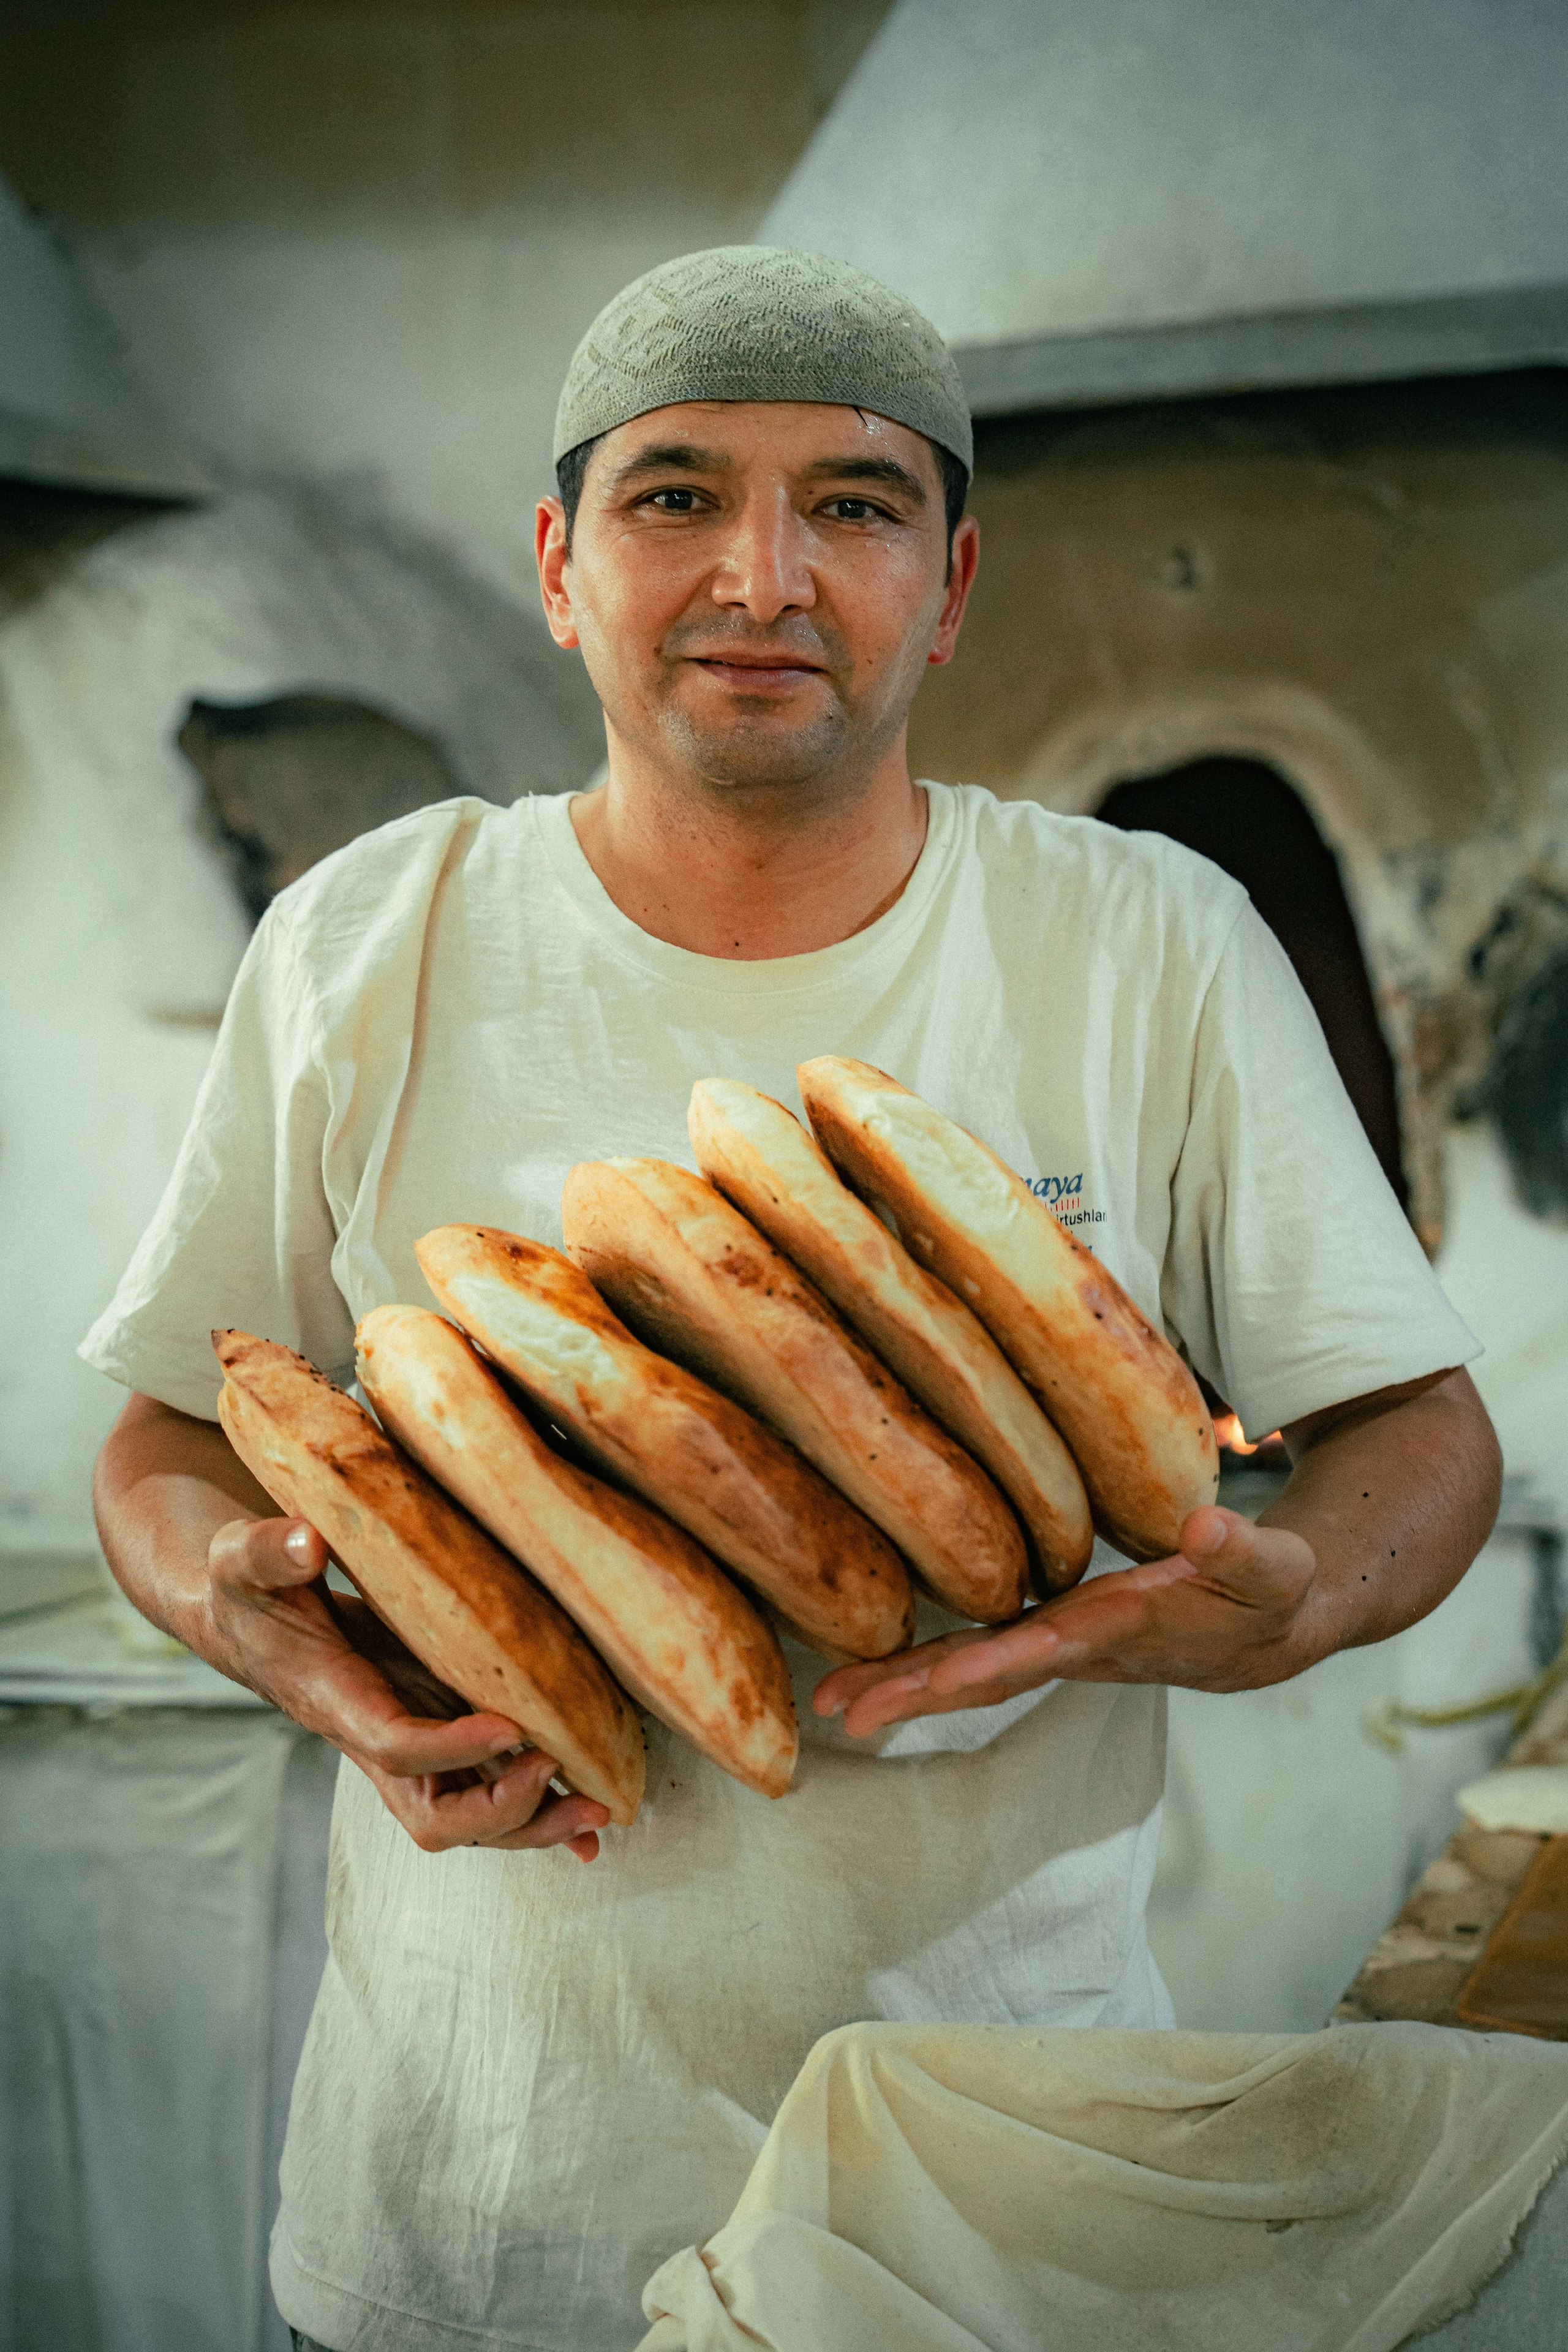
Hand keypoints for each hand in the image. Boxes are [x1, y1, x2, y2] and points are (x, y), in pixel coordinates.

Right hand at [204, 1516, 611, 1859]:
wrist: (252, 1618)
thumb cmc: (251, 1588)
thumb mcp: (244, 1559)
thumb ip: (269, 1552)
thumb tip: (307, 1540)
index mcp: (337, 1701)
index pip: (394, 1745)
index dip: (450, 1747)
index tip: (511, 1724)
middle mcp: (376, 1741)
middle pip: (440, 1816)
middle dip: (502, 1811)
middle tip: (558, 1771)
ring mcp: (412, 1746)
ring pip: (473, 1816)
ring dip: (535, 1822)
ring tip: (598, 1813)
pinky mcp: (438, 1729)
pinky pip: (489, 1787)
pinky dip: (538, 1807)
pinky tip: (586, 1818)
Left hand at [813, 1506, 1317, 1737]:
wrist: (1266, 1631)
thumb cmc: (1267, 1593)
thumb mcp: (1273, 1567)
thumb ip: (1242, 1547)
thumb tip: (1205, 1519)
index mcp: (1123, 1631)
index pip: (1047, 1650)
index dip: (992, 1667)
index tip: (933, 1686)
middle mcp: (1075, 1647)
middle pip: (986, 1675)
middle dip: (916, 1694)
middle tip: (844, 1713)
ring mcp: (1055, 1643)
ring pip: (968, 1666)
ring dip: (900, 1685)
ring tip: (829, 1702)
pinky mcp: (1047, 1628)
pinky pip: (973, 1647)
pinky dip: (920, 1662)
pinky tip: (864, 1667)